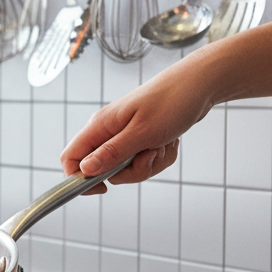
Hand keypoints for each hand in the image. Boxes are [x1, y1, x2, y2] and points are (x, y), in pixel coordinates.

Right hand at [60, 59, 215, 194]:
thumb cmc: (173, 100)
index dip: (79, 178)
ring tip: (163, 143)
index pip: (71, 158)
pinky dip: (159, 156)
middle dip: (130, 171)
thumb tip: (84, 170)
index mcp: (100, 126)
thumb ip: (112, 153)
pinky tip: (169, 141)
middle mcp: (107, 131)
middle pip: (103, 169)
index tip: (102, 188)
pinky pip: (143, 161)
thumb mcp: (142, 132)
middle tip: (149, 154)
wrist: (200, 84)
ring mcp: (123, 135)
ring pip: (126, 168)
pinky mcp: (139, 138)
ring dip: (149, 163)